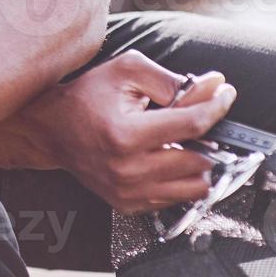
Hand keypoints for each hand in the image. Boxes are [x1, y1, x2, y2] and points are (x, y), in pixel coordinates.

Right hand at [37, 50, 236, 213]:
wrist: (50, 130)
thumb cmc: (85, 98)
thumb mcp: (123, 73)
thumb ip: (168, 79)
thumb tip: (214, 85)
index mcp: (125, 134)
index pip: (191, 124)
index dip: (215, 106)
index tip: (225, 94)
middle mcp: (127, 169)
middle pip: (200, 161)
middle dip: (207, 137)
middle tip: (199, 120)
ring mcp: (128, 191)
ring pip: (195, 187)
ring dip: (199, 164)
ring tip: (187, 144)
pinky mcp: (128, 204)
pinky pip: (176, 198)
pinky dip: (181, 180)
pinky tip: (168, 159)